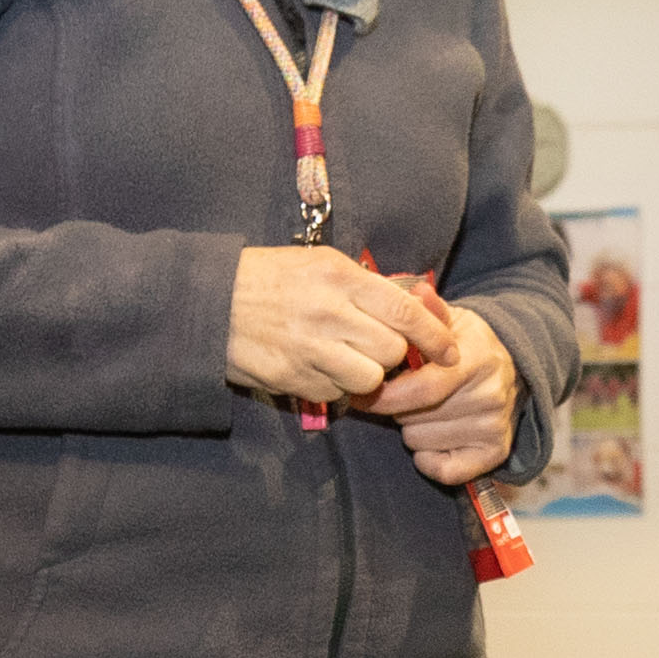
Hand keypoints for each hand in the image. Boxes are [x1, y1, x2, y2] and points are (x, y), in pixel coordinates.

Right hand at [229, 243, 431, 406]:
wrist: (209, 302)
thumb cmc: (269, 278)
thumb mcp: (319, 263)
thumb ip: (366, 284)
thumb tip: (416, 302)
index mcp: (339, 277)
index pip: (406, 312)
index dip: (435, 336)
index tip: (449, 351)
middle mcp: (328, 313)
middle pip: (392, 352)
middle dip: (392, 355)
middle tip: (377, 348)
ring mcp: (309, 349)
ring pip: (369, 379)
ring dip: (365, 375)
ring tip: (346, 359)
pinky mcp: (292, 378)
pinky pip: (335, 394)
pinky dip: (333, 386)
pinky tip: (316, 367)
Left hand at [385, 300, 520, 485]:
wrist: (510, 368)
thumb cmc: (467, 345)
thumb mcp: (451, 321)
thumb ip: (430, 310)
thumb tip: (419, 293)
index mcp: (476, 359)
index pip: (421, 389)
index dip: (385, 396)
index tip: (362, 393)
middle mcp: (490, 396)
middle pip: (414, 418)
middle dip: (398, 408)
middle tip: (406, 395)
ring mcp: (494, 426)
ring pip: (421, 442)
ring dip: (413, 429)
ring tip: (425, 410)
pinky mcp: (496, 452)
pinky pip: (445, 471)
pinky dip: (430, 459)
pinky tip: (433, 438)